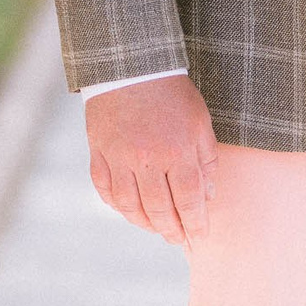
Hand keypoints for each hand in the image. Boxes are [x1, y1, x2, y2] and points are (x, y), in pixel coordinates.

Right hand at [84, 73, 220, 244]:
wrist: (132, 66)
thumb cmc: (173, 94)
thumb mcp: (201, 122)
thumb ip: (207, 160)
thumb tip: (207, 196)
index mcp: (177, 151)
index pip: (189, 200)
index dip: (195, 223)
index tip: (199, 235)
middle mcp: (146, 159)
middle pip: (159, 209)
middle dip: (171, 230)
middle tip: (178, 239)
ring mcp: (119, 157)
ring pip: (129, 205)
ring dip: (144, 223)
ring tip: (156, 228)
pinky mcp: (98, 152)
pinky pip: (105, 189)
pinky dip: (116, 205)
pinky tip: (128, 210)